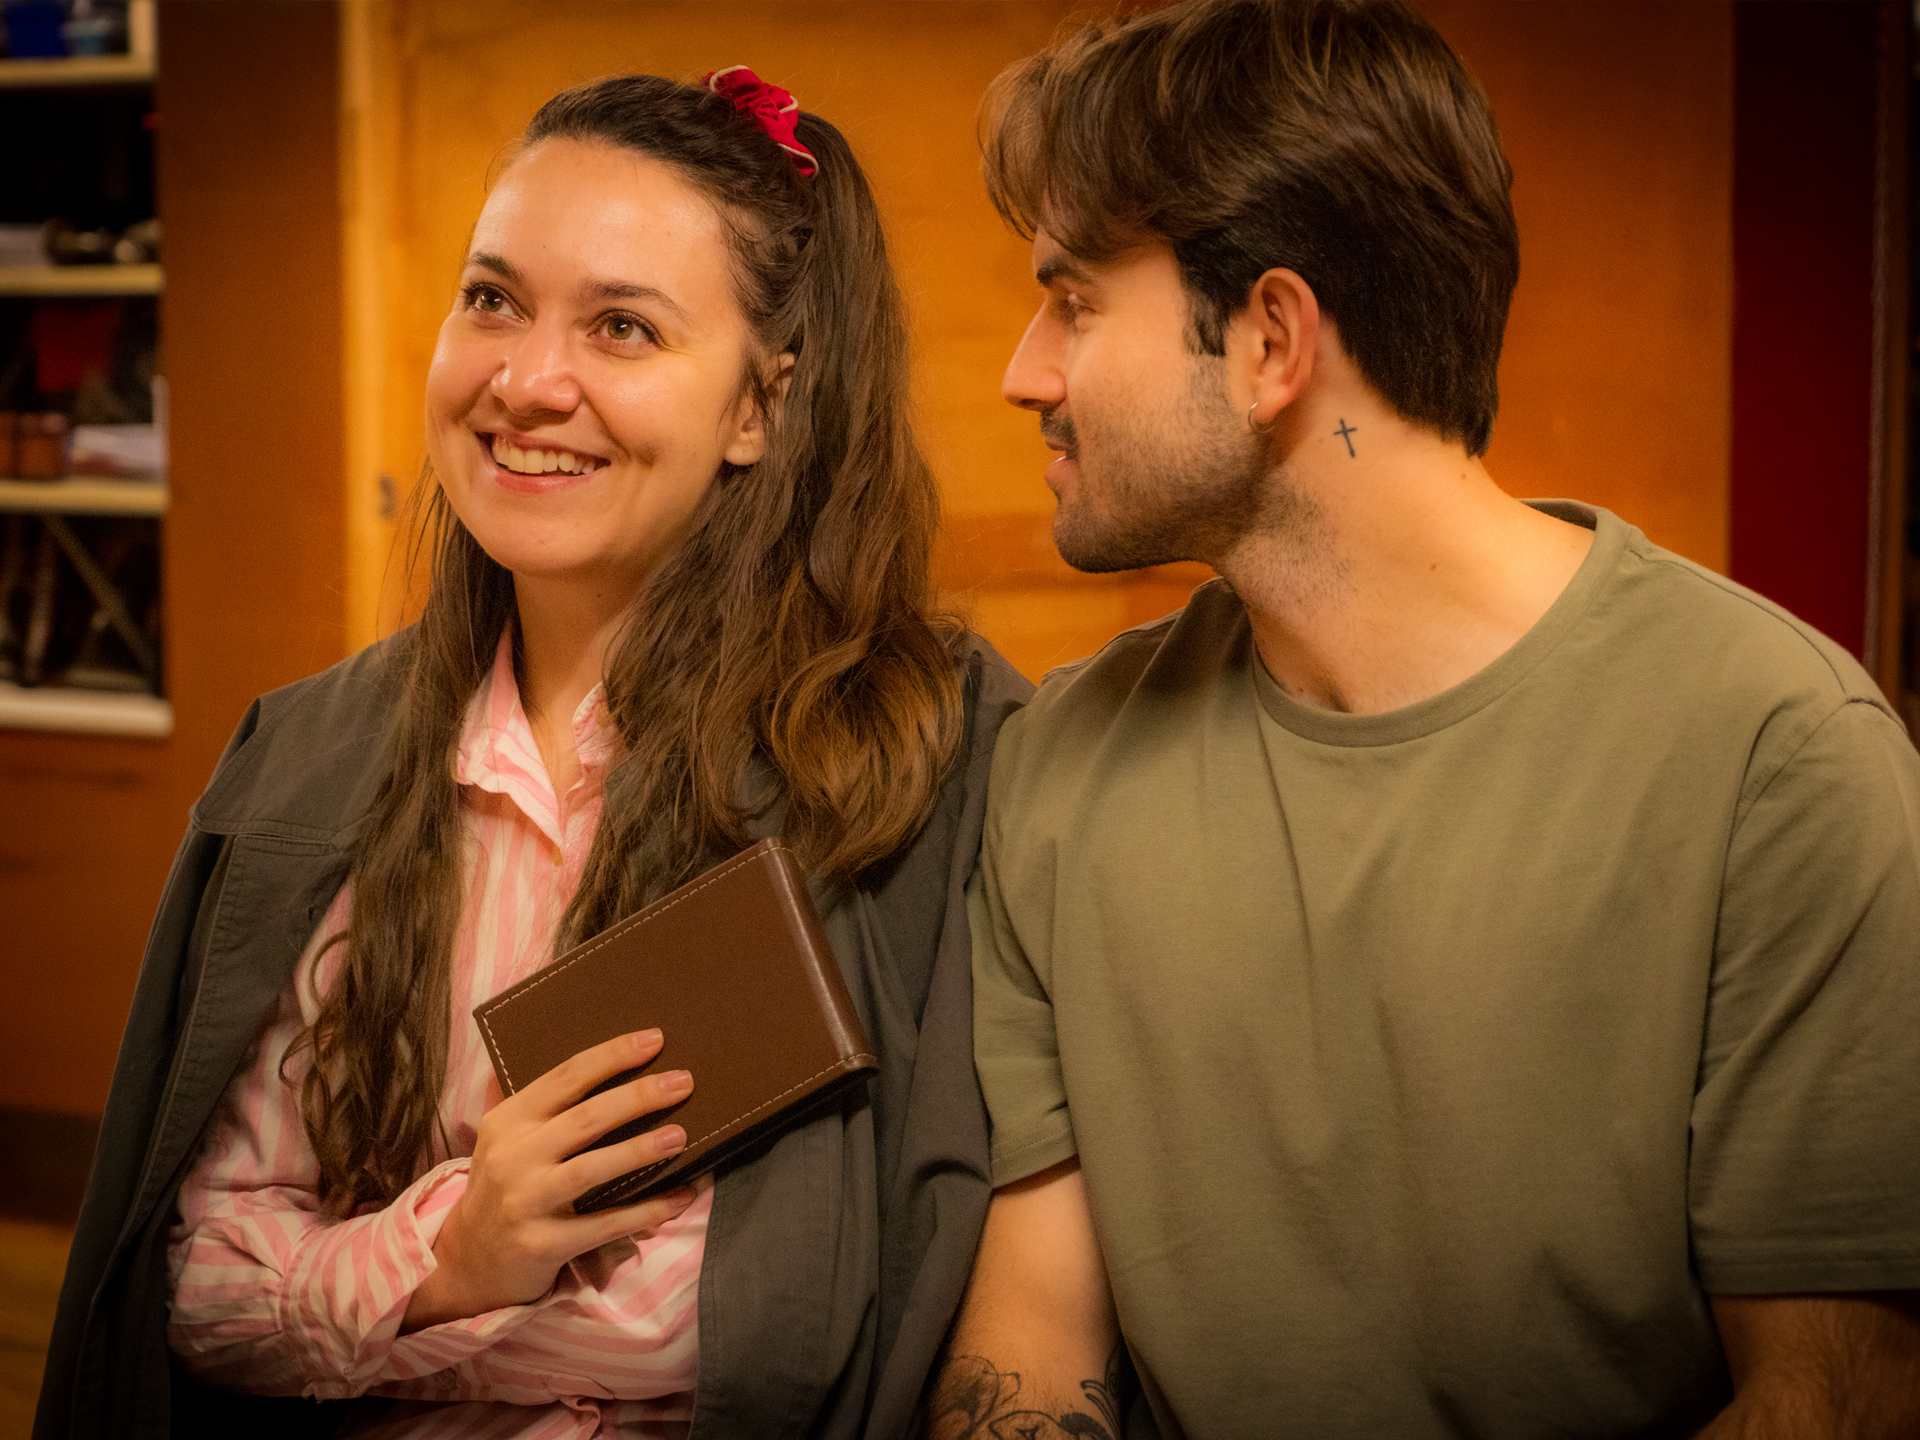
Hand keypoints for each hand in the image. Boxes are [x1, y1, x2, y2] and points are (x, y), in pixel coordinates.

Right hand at [401, 1028, 696, 1331]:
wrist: (467, 1260)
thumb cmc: (503, 1187)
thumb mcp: (503, 1137)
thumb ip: (537, 1101)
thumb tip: (586, 1050)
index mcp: (507, 1121)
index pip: (565, 1078)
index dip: (612, 1056)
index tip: (655, 1039)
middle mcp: (513, 1157)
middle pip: (585, 1118)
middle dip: (638, 1096)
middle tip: (683, 1082)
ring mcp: (526, 1202)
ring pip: (591, 1168)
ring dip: (640, 1150)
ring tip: (680, 1135)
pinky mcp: (542, 1244)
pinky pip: (603, 1225)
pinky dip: (646, 1211)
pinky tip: (681, 1196)